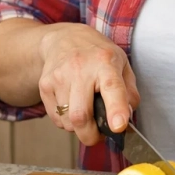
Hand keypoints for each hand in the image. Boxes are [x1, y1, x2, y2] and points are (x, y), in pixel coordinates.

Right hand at [38, 24, 138, 146]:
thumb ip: (129, 93)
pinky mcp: (45, 85)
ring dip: (79, 127)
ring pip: (67, 121)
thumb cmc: (98, 55)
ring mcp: (59, 77)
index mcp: (106, 63)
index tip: (119, 127)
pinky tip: (72, 106)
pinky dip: (66, 122)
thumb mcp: (122, 65)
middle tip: (98, 135)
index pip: (112, 88)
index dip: (116, 110)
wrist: (64, 39)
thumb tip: (126, 118)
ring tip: (85, 112)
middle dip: (91, 135)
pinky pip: (56, 118)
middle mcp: (80, 69)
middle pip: (81, 115)